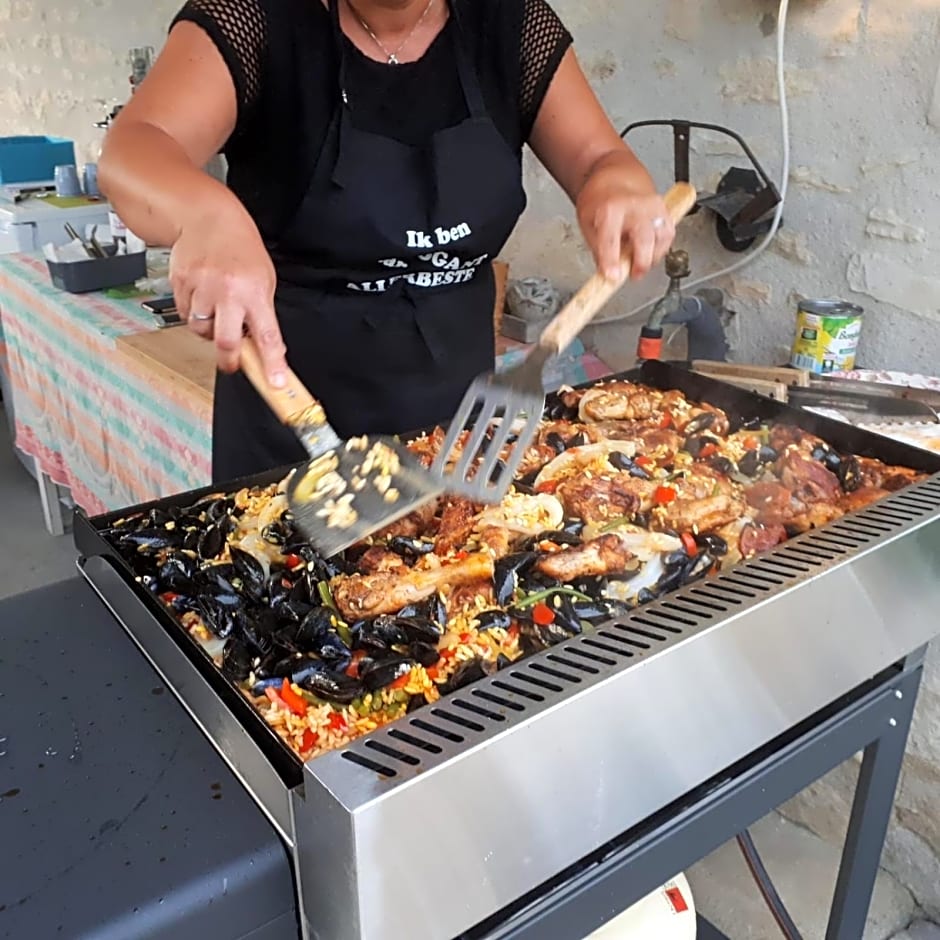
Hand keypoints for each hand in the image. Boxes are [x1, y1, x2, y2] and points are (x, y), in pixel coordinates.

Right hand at [169, 206, 287, 387]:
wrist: (208, 218)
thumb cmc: (241, 249)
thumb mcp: (265, 280)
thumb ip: (263, 315)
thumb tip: (268, 350)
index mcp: (255, 292)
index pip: (267, 337)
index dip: (272, 364)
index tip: (276, 384)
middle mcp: (228, 291)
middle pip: (225, 341)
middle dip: (229, 359)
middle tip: (232, 361)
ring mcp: (201, 287)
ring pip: (200, 329)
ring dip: (209, 330)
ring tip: (217, 312)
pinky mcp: (180, 284)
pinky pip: (184, 313)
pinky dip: (193, 312)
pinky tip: (201, 297)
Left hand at [576, 164, 675, 282]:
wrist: (616, 182)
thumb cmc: (601, 204)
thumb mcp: (588, 226)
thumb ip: (599, 252)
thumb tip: (608, 276)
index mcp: (610, 208)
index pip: (611, 238)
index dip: (611, 260)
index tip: (612, 276)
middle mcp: (634, 206)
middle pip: (644, 238)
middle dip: (641, 262)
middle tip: (633, 274)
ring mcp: (653, 208)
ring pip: (661, 239)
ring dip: (652, 257)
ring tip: (639, 263)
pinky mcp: (665, 211)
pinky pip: (668, 236)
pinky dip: (660, 249)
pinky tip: (649, 252)